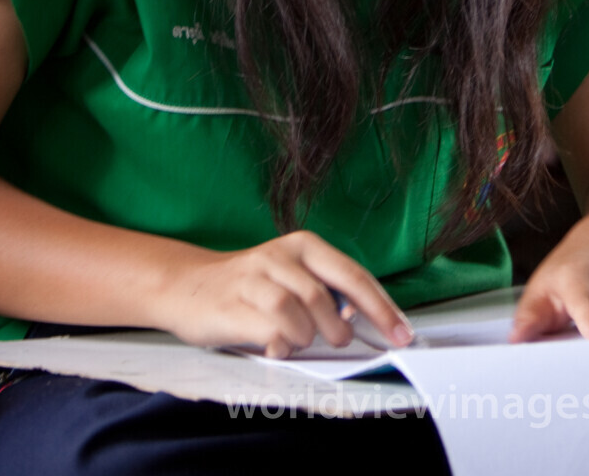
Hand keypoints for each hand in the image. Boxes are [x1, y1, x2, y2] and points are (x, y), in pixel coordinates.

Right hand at [150, 231, 413, 357]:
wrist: (186, 285)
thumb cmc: (250, 287)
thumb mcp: (292, 277)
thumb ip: (325, 292)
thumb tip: (363, 317)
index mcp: (304, 246)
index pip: (354, 276)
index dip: (381, 308)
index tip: (402, 334)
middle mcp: (279, 255)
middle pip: (327, 295)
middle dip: (339, 327)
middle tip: (337, 339)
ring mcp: (254, 278)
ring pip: (299, 312)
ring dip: (306, 336)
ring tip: (297, 338)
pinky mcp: (233, 305)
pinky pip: (271, 329)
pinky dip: (281, 343)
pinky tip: (275, 343)